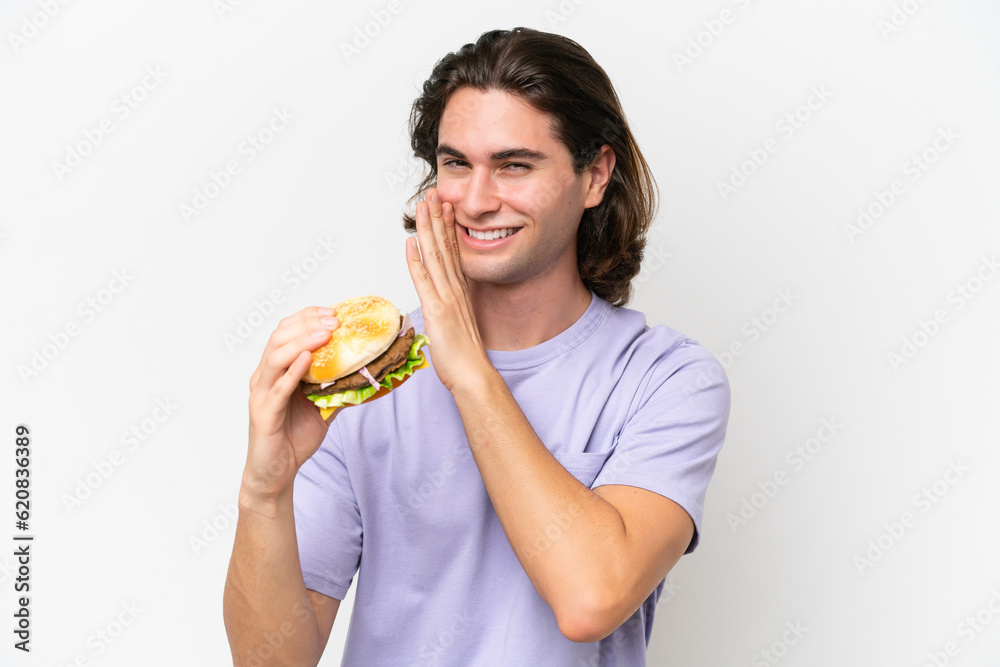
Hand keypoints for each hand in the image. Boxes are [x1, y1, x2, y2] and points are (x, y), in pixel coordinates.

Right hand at [242, 307, 340, 510]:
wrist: (277, 472)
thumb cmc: (295, 436)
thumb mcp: (324, 405)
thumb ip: (340, 386)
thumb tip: (371, 372)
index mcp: (276, 370)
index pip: (287, 332)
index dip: (308, 317)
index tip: (333, 311)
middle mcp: (264, 376)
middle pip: (280, 337)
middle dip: (308, 324)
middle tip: (334, 320)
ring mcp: (262, 394)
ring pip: (275, 357)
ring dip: (302, 341)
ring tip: (324, 333)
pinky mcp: (263, 413)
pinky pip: (278, 388)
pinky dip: (292, 371)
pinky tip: (308, 360)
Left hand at [406, 188, 491, 392]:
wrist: (474, 375)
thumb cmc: (465, 358)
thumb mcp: (457, 328)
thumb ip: (449, 312)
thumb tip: (442, 309)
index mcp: (460, 293)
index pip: (453, 253)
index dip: (447, 229)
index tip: (444, 208)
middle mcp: (455, 290)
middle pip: (445, 247)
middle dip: (437, 219)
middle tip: (433, 195)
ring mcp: (446, 298)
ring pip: (435, 256)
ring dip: (428, 229)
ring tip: (423, 206)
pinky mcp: (437, 310)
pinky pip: (424, 280)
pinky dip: (416, 260)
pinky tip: (411, 243)